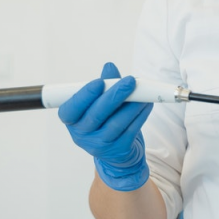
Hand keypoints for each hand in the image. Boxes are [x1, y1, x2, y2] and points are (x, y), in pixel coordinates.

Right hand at [58, 62, 152, 191]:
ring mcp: (100, 145)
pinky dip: (141, 115)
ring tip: (143, 92)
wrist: (115, 151)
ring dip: (132, 105)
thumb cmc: (104, 120)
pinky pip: (131, 130)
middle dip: (115, 96)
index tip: (98, 82)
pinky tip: (146, 103)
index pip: (71, 110)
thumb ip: (104, 85)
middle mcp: (82, 135)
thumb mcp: (99, 102)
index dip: (84, 96)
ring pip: (117, 123)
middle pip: (97, 115)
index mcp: (72, 120)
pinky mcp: (119, 149)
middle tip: (130, 81)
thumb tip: (109, 67)